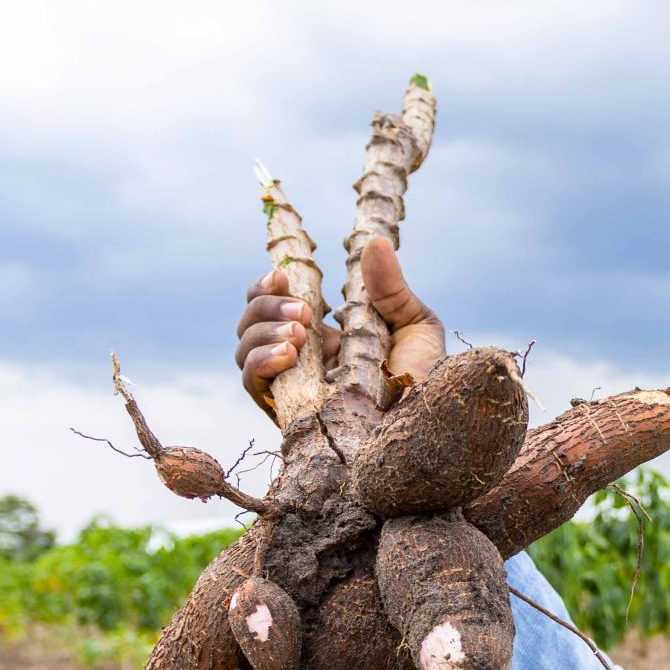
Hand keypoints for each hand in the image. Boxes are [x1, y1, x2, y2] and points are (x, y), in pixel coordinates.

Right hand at [234, 238, 446, 405]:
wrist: (426, 428)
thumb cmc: (425, 384)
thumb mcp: (413, 326)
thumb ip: (390, 287)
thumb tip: (376, 242)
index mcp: (324, 337)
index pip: (275, 303)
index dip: (268, 286)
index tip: (281, 274)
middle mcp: (300, 360)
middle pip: (250, 322)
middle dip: (266, 306)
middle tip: (304, 312)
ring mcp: (290, 387)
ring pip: (243, 349)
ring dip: (262, 332)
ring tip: (300, 332)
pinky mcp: (284, 414)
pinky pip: (251, 383)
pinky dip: (261, 362)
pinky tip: (289, 354)